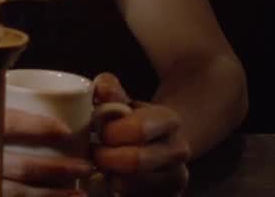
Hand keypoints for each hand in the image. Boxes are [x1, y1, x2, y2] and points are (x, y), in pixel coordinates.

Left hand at [92, 73, 189, 195]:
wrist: (153, 145)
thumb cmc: (128, 119)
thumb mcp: (120, 100)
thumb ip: (109, 90)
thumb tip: (101, 88)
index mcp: (169, 120)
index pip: (138, 129)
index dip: (110, 132)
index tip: (99, 132)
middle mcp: (179, 151)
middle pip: (134, 161)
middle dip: (105, 157)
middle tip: (95, 153)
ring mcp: (177, 179)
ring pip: (131, 186)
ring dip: (108, 177)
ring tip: (101, 167)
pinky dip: (115, 192)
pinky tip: (111, 181)